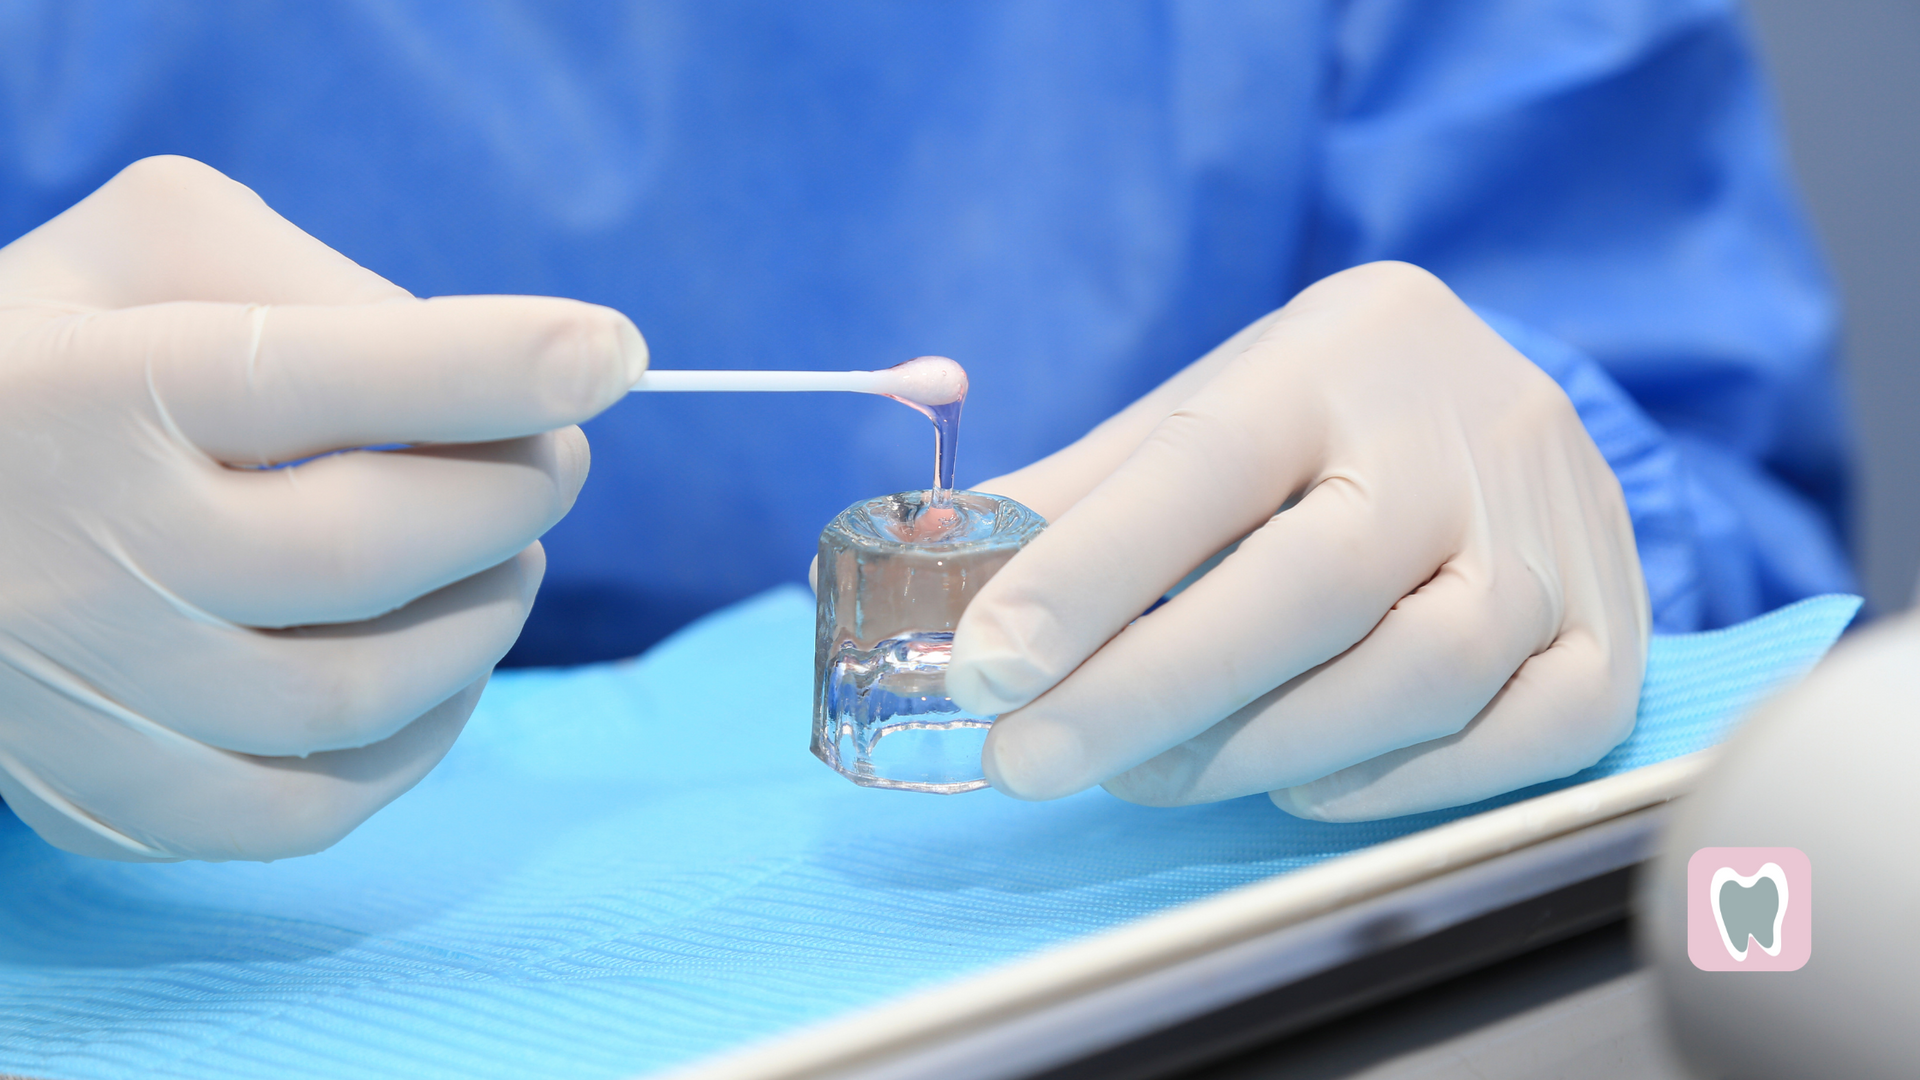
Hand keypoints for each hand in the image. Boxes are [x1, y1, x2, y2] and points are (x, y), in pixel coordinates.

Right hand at [0, 157, 646, 860]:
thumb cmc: (51, 360)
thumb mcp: (144, 252)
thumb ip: (306, 277)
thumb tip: (479, 373)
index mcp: (94, 389)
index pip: (318, 375)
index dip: (490, 365)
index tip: (611, 354)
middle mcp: (87, 552)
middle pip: (368, 547)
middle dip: (511, 494)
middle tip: (553, 459)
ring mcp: (95, 696)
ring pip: (360, 689)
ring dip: (485, 614)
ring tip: (505, 552)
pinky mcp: (112, 799)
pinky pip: (318, 806)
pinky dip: (423, 735)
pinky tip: (444, 663)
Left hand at [948, 262, 1647, 819]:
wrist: (1498, 395)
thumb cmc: (1321, 416)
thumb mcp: (1201, 413)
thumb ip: (1074, 501)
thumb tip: (928, 590)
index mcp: (1337, 352)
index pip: (1203, 463)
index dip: (1087, 575)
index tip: (982, 667)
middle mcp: (1466, 431)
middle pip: (1314, 583)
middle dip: (1151, 690)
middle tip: (1029, 761)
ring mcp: (1558, 535)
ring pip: (1422, 672)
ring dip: (1255, 748)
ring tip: (1143, 771)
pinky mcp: (1615, 632)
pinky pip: (1521, 738)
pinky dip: (1393, 784)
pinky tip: (1295, 780)